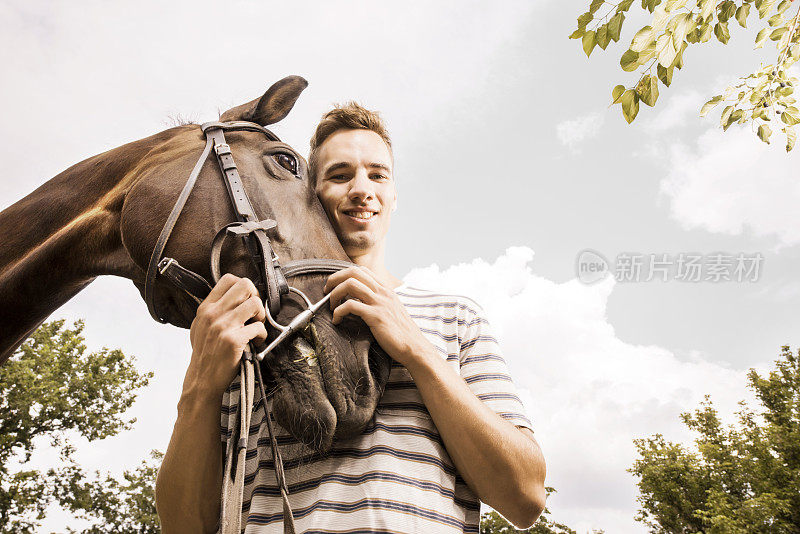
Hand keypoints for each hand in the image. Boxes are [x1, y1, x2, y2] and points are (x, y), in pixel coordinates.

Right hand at [185, 274, 267, 398]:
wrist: (202, 379)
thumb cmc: (205, 353)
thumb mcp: (201, 325)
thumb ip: (215, 309)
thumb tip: (235, 296)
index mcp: (206, 308)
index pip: (229, 279)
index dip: (244, 287)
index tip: (247, 300)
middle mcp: (213, 314)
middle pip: (245, 285)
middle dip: (256, 297)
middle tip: (254, 313)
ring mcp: (223, 326)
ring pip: (255, 303)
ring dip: (261, 316)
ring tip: (256, 327)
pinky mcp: (234, 340)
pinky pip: (259, 327)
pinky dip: (262, 335)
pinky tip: (256, 342)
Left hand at [324, 267, 433, 367]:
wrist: (414, 347)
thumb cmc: (401, 333)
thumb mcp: (391, 311)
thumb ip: (377, 302)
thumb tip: (358, 300)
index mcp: (386, 290)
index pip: (361, 270)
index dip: (343, 275)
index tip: (335, 287)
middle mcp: (383, 292)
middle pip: (353, 272)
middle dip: (334, 279)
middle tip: (326, 292)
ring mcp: (380, 303)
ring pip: (350, 284)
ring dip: (335, 294)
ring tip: (332, 307)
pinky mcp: (376, 316)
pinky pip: (350, 305)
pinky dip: (338, 312)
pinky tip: (337, 320)